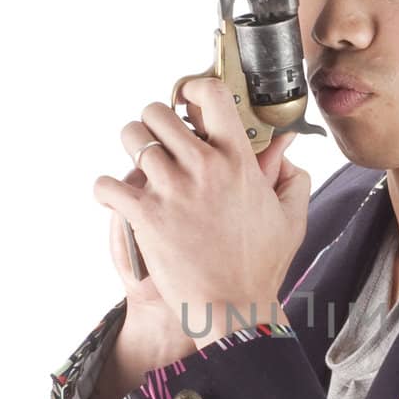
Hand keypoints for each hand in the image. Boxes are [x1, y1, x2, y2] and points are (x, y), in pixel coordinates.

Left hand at [93, 78, 310, 338]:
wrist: (234, 309)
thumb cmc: (262, 268)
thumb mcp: (291, 217)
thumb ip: (292, 177)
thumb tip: (284, 153)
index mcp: (239, 161)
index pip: (211, 94)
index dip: (192, 89)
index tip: (187, 101)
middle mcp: (204, 167)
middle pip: (158, 112)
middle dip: (154, 124)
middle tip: (160, 144)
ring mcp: (172, 190)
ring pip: (130, 138)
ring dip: (131, 149)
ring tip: (139, 169)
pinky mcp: (145, 215)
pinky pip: (106, 183)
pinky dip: (106, 191)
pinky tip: (118, 201)